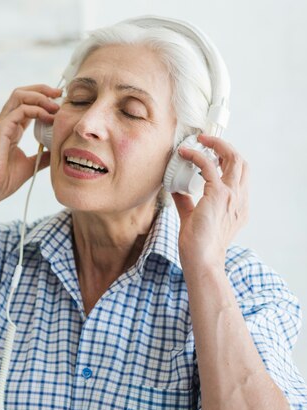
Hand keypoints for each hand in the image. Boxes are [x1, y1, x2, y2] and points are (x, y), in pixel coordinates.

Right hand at [0, 85, 60, 202]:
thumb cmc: (5, 179)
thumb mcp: (30, 164)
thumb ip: (42, 156)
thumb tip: (57, 151)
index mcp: (11, 128)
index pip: (26, 104)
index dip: (43, 100)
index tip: (60, 103)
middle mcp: (5, 122)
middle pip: (22, 93)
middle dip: (42, 90)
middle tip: (60, 93)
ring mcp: (2, 123)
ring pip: (20, 95)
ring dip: (40, 96)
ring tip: (56, 105)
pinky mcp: (1, 128)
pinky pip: (21, 110)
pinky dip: (37, 110)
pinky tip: (49, 117)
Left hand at [172, 135, 248, 275]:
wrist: (201, 260)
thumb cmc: (198, 244)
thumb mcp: (192, 217)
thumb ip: (186, 202)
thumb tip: (176, 189)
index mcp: (238, 205)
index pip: (240, 174)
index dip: (228, 159)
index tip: (211, 153)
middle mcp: (239, 198)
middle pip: (241, 162)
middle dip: (225, 146)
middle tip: (206, 141)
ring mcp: (231, 196)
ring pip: (233, 159)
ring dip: (216, 145)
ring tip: (198, 141)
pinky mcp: (218, 195)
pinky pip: (209, 166)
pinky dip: (197, 156)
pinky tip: (184, 154)